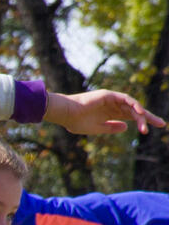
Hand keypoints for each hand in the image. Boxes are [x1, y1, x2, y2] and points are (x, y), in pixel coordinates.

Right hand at [46, 89, 162, 135]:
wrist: (66, 114)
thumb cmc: (77, 122)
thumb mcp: (97, 129)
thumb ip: (112, 128)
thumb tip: (127, 127)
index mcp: (110, 114)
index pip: (130, 117)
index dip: (142, 122)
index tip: (150, 130)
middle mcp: (113, 106)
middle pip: (134, 111)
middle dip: (148, 117)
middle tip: (161, 124)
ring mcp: (111, 99)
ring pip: (132, 106)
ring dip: (141, 115)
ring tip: (148, 124)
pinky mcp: (109, 95)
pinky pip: (125, 99)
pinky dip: (134, 104)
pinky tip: (140, 111)